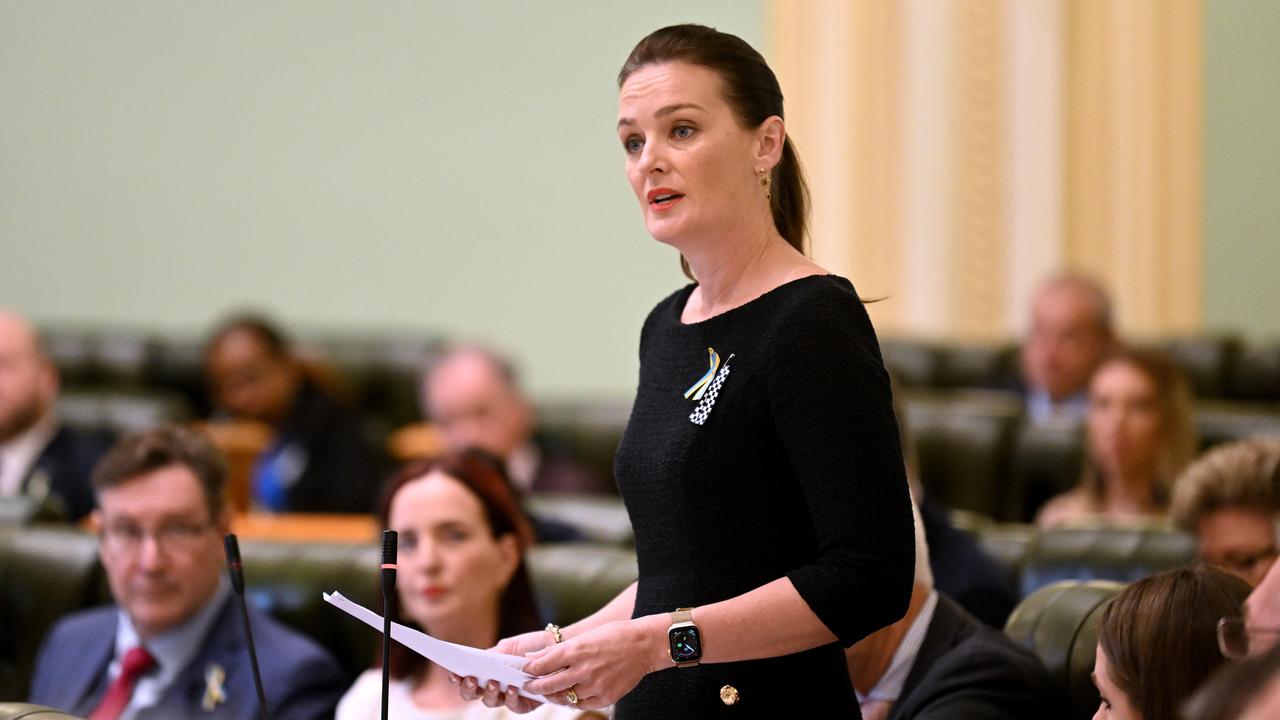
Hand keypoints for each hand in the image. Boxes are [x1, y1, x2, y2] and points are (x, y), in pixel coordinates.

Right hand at [449, 629, 557, 712]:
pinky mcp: (526, 703)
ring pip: (491, 702)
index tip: (452, 672)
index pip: (466, 677)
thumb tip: (478, 661)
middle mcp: (494, 686)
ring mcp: (508, 696)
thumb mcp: (510, 646)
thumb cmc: (531, 646)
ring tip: (493, 682)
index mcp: (486, 671)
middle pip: (473, 694)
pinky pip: (514, 707)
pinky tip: (512, 689)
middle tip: (471, 679)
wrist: (557, 648)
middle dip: (468, 688)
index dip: (457, 677)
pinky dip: (511, 700)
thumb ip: (494, 655)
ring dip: (489, 693)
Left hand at [521, 616, 666, 710]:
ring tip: (550, 691)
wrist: (645, 645)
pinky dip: (573, 700)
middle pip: (548, 685)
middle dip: (535, 687)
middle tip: (529, 686)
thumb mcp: (584, 637)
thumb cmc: (615, 635)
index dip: (530, 670)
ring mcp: (594, 686)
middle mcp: (582, 670)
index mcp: (575, 650)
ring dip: (554, 695)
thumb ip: (559, 649)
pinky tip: (571, 694)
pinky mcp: (605, 698)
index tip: (525, 671)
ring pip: (563, 698)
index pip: (542, 665)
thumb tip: (535, 656)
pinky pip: (581, 704)